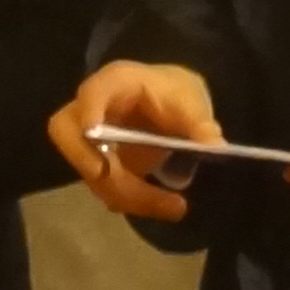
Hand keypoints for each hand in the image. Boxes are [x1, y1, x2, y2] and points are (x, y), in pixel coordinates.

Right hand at [53, 59, 221, 221]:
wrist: (169, 104)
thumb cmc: (175, 94)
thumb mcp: (192, 103)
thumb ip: (201, 124)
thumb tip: (215, 147)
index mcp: (114, 83)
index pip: (91, 93)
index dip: (89, 115)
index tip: (97, 141)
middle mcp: (91, 110)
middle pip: (74, 140)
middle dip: (106, 174)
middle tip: (140, 195)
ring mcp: (88, 140)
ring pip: (91, 173)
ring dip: (129, 196)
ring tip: (175, 207)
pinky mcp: (98, 164)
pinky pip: (104, 188)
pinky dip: (133, 202)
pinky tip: (165, 205)